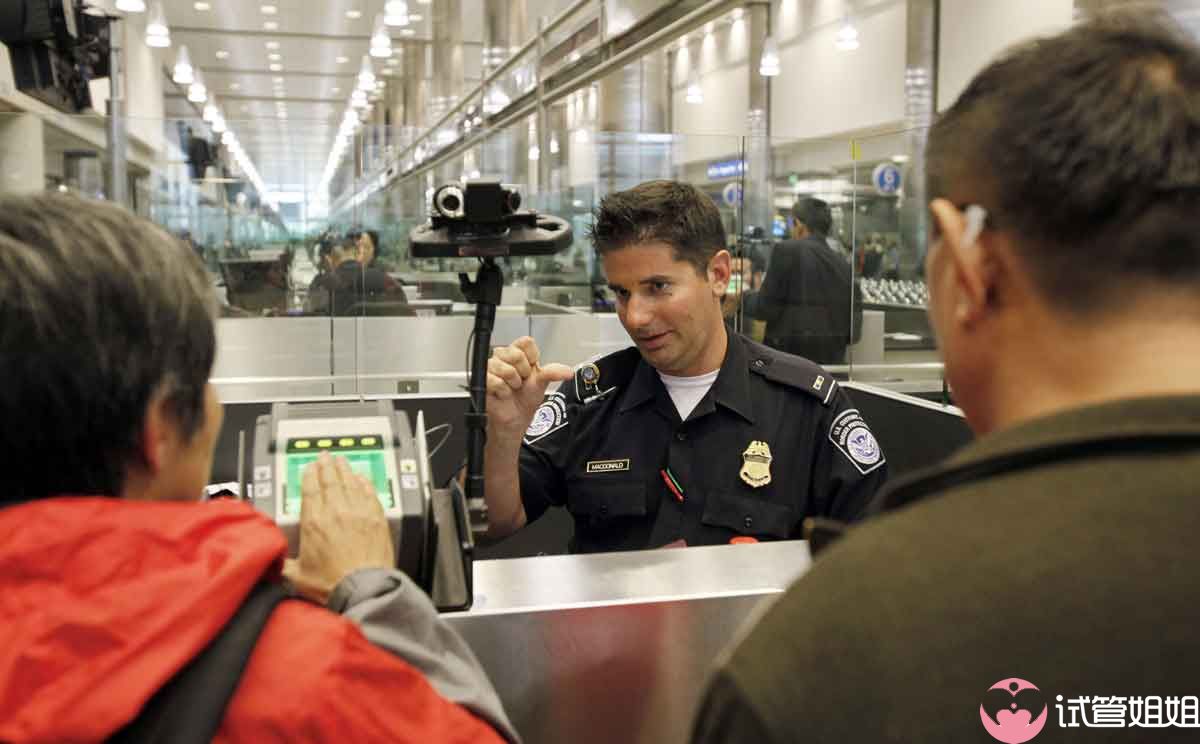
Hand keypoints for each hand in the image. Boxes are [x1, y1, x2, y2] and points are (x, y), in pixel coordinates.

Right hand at [283, 452, 394, 604]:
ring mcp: (358, 512)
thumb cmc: (333, 584)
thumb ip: (283, 564)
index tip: (310, 468)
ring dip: (344, 469)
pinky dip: (364, 482)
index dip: (310, 475)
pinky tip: (362, 478)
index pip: (310, 489)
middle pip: (330, 480)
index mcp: (314, 522)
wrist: (363, 588)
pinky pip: (369, 492)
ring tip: (341, 461)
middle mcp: (336, 512)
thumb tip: (273, 561)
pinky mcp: (376, 518)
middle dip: (326, 466)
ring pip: (350, 482)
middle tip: (325, 457)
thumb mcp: (297, 576)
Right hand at [486, 336, 573, 439]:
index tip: (531, 370)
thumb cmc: (525, 399)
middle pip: (515, 353)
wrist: (515, 419)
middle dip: (523, 372)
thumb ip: (554, 373)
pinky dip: (503, 391)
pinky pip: (495, 380)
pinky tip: (503, 393)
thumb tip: (568, 372)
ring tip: (512, 388)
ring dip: (513, 383)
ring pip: (505, 368)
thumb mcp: (542, 383)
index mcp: (518, 353)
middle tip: (521, 381)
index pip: (525, 342)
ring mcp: (491, 367)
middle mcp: (503, 357)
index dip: (531, 358)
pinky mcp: (482, 379)